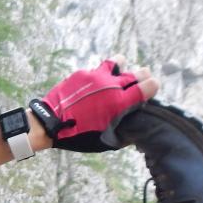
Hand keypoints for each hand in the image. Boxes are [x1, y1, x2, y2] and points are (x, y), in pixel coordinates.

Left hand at [31, 56, 158, 151]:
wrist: (49, 123)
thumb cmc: (78, 136)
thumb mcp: (104, 140)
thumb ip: (123, 133)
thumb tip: (135, 131)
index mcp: (119, 103)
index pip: (149, 85)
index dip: (152, 87)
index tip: (149, 90)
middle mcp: (112, 85)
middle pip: (139, 73)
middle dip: (141, 78)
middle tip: (136, 85)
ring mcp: (97, 76)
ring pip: (119, 62)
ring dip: (122, 69)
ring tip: (117, 77)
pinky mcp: (83, 73)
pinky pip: (98, 69)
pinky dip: (100, 75)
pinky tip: (94, 85)